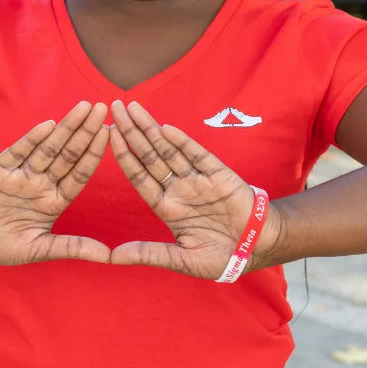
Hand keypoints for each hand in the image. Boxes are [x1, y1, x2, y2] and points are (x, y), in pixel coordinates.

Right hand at [0, 101, 110, 265]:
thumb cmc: (1, 244)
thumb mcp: (38, 250)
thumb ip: (71, 247)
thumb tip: (108, 256)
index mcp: (55, 201)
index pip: (79, 174)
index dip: (94, 154)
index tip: (110, 135)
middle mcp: (42, 183)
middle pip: (68, 154)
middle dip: (85, 132)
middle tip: (103, 108)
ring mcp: (22, 173)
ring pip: (48, 147)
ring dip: (66, 127)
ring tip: (84, 107)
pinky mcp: (0, 168)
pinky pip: (19, 150)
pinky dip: (32, 138)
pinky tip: (48, 125)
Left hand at [108, 99, 281, 277]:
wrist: (259, 249)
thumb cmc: (221, 258)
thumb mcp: (181, 259)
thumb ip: (148, 254)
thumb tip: (112, 258)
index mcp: (167, 208)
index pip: (139, 177)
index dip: (124, 156)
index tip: (108, 136)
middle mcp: (178, 189)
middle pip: (149, 156)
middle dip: (132, 132)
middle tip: (114, 108)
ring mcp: (198, 180)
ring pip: (169, 150)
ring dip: (151, 129)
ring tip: (132, 108)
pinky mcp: (218, 174)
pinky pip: (197, 155)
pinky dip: (182, 142)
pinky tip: (165, 128)